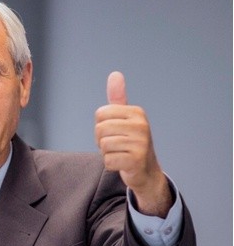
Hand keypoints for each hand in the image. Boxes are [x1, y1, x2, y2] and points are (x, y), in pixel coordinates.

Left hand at [95, 71, 171, 215]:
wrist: (146, 171)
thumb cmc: (131, 142)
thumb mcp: (124, 118)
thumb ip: (117, 98)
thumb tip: (115, 74)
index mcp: (137, 113)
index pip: (100, 114)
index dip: (101, 126)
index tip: (114, 132)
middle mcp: (141, 125)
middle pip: (100, 129)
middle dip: (102, 140)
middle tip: (117, 145)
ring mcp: (141, 143)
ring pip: (103, 145)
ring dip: (107, 153)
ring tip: (120, 153)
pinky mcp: (136, 160)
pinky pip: (107, 161)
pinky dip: (111, 165)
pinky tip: (123, 163)